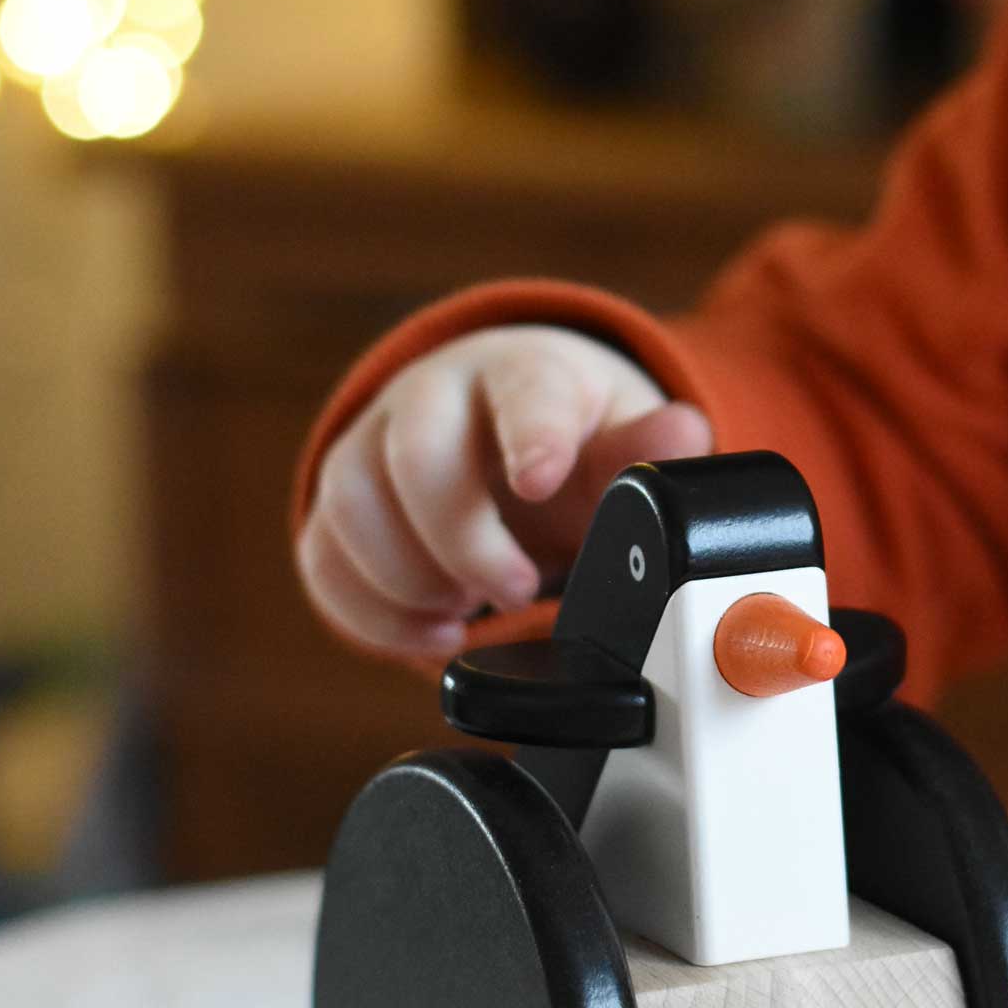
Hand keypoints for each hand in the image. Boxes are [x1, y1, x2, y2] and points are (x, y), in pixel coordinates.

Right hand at [296, 325, 713, 658]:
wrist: (497, 428)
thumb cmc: (564, 436)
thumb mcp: (618, 437)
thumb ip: (648, 447)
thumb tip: (685, 435)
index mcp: (519, 373)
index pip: (520, 390)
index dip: (530, 436)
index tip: (541, 482)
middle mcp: (432, 397)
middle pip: (417, 452)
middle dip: (463, 539)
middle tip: (516, 588)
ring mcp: (372, 447)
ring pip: (351, 503)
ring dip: (409, 578)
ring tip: (466, 613)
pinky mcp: (337, 508)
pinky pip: (322, 558)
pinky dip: (374, 614)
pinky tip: (434, 634)